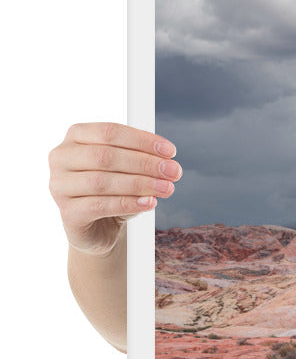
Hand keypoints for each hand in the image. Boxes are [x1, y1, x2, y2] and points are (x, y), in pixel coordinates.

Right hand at [48, 122, 181, 255]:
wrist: (98, 226)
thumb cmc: (113, 190)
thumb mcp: (128, 169)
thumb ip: (142, 161)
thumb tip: (167, 163)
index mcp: (76, 137)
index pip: (109, 132)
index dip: (142, 140)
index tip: (170, 152)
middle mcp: (61, 158)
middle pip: (106, 156)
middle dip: (145, 163)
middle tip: (174, 172)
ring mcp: (59, 186)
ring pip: (102, 181)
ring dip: (141, 184)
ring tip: (167, 188)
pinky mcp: (67, 212)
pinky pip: (100, 206)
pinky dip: (129, 204)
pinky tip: (150, 203)